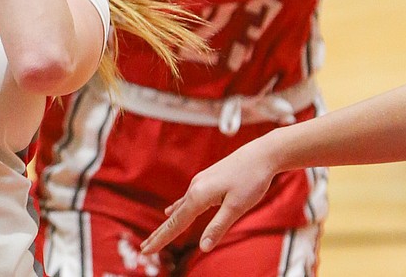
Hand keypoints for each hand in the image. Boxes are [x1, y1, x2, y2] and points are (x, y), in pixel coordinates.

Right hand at [139, 142, 277, 254]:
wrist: (261, 154)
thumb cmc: (252, 180)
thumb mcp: (237, 207)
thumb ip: (218, 227)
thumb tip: (203, 248)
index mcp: (199, 196)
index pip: (175, 224)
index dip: (161, 239)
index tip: (146, 251)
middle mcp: (194, 188)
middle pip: (172, 217)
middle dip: (159, 234)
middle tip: (144, 249)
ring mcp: (198, 183)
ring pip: (178, 209)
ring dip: (167, 224)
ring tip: (155, 237)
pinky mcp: (205, 181)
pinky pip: (185, 200)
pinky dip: (176, 210)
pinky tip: (170, 211)